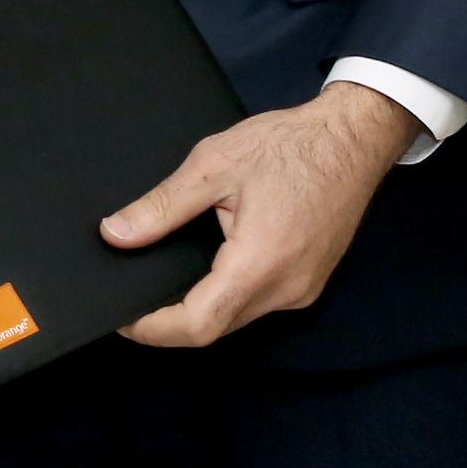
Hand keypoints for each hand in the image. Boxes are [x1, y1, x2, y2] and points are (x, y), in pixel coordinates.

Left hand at [100, 83, 417, 347]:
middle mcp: (287, 288)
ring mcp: (303, 289)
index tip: (123, 317)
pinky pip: (258, 303)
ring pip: (237, 319)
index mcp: (261, 261)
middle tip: (133, 299)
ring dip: (199, 310)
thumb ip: (161, 206)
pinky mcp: (310, 282)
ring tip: (162, 285)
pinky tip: (206, 271)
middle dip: (170, 322)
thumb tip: (115, 233)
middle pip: (216, 328)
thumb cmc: (289, 145)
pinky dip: (226, 296)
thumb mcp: (213, 164)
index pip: (199, 324)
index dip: (154, 329)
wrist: (351, 138)